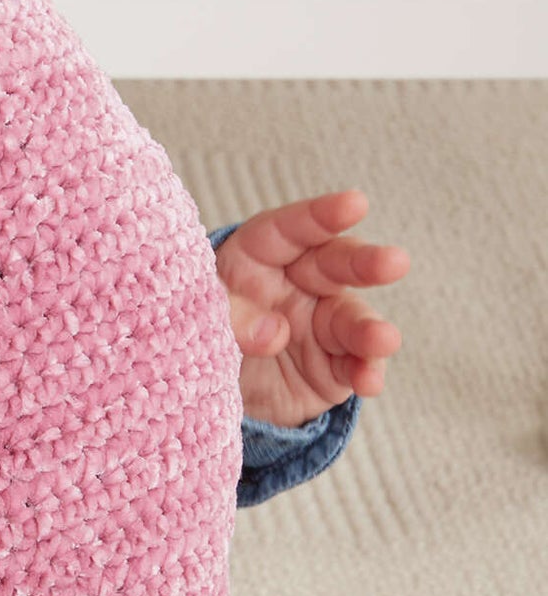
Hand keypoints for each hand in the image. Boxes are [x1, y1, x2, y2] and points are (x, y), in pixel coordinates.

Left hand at [214, 188, 407, 428]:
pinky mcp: (334, 363)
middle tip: (394, 263)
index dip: (322, 217)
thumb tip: (276, 333)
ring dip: (369, 329)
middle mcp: (300, 282)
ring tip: (382, 340)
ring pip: (352, 318)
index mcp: (259, 256)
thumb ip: (233, 319)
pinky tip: (370, 381)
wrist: (208, 390)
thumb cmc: (201, 334)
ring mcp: (321, 322)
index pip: (291, 230)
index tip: (354, 205)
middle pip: (336, 265)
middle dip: (365, 263)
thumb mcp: (200, 320)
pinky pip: (353, 365)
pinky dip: (364, 373)